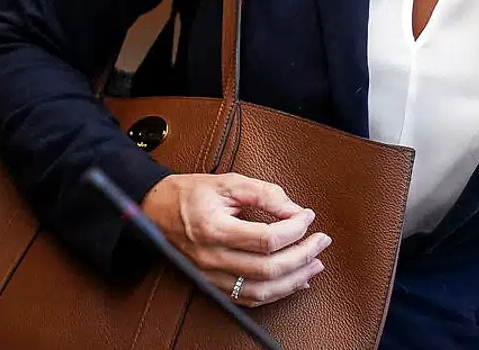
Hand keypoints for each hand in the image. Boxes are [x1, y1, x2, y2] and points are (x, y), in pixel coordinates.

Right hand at [141, 173, 329, 306]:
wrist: (156, 210)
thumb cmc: (191, 193)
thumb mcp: (229, 182)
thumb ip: (265, 193)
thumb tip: (295, 210)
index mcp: (214, 228)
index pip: (265, 239)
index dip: (294, 229)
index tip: (308, 216)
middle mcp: (212, 257)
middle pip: (267, 268)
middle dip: (302, 256)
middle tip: (322, 240)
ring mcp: (211, 275)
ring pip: (261, 290)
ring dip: (294, 279)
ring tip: (316, 263)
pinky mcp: (213, 284)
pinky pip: (248, 297)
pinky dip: (276, 292)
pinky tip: (295, 281)